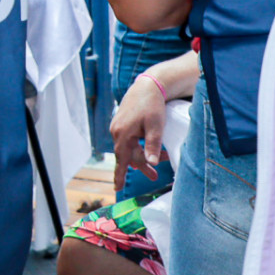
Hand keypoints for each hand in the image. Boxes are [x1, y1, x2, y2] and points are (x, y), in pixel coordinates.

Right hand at [110, 73, 168, 189]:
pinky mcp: (121, 123)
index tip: (117, 188)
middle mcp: (116, 131)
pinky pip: (128, 140)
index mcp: (123, 134)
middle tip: (155, 176)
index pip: (121, 160)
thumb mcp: (155, 126)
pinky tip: (147, 147)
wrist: (147, 86)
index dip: (119, 175)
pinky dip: (138, 146)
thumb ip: (152, 145)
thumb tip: (151, 163)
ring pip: (129, 147)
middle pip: (128, 155)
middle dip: (142, 166)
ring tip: (157, 160)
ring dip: (142, 155)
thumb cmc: (152, 106)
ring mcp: (117, 127)